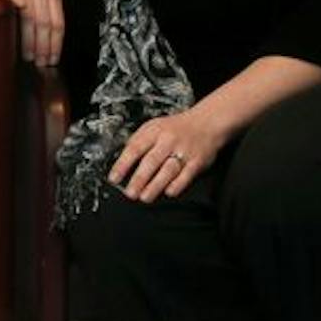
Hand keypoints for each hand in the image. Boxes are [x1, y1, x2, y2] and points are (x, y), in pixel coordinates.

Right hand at [0, 0, 64, 65]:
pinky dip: (18, 2)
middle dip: (44, 46)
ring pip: (31, 17)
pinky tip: (19, 11)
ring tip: (29, 55)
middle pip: (45, 24)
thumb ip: (45, 16)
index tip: (53, 59)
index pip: (58, 24)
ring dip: (30, 39)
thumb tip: (49, 45)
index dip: (56, 44)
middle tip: (41, 62)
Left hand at [108, 107, 228, 203]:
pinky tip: (168, 192)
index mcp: (154, 132)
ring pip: (168, 171)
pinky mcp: (197, 161)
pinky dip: (177, 185)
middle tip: (130, 192)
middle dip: (138, 179)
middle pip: (151, 162)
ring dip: (155, 186)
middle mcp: (168, 141)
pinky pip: (186, 176)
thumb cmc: (176, 128)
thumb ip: (138, 142)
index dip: (122, 164)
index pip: (134, 148)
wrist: (207, 123)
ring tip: (145, 197)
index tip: (114, 178)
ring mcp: (184, 151)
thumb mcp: (153, 127)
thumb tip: (122, 162)